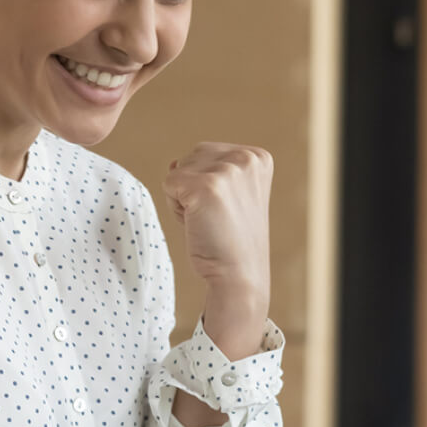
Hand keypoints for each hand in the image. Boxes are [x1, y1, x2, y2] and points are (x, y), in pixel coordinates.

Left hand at [163, 142, 273, 296]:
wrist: (240, 274)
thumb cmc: (231, 238)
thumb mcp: (230, 193)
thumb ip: (207, 169)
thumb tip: (174, 162)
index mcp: (258, 157)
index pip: (208, 153)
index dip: (207, 183)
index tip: (228, 207)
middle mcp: (247, 158)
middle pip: (192, 157)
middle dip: (193, 187)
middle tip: (215, 216)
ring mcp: (227, 170)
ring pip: (178, 170)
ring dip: (183, 197)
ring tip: (208, 220)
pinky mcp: (206, 186)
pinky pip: (168, 184)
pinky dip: (175, 208)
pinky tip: (198, 224)